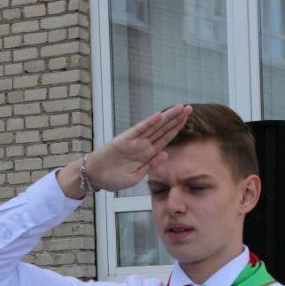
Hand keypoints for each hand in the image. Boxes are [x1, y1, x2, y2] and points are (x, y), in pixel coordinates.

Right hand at [56, 105, 192, 197]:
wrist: (95, 177)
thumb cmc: (114, 178)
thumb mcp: (136, 176)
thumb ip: (151, 165)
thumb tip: (166, 154)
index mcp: (147, 154)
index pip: (165, 138)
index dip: (177, 129)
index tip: (187, 119)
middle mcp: (143, 144)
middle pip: (163, 129)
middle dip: (176, 118)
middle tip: (189, 107)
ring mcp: (134, 141)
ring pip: (154, 126)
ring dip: (167, 117)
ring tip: (180, 107)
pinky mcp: (124, 140)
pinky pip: (139, 130)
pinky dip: (149, 123)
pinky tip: (159, 116)